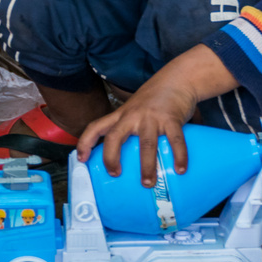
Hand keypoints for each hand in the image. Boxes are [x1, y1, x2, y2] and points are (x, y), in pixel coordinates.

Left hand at [76, 44, 238, 187]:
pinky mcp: (172, 119)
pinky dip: (179, 156)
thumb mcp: (135, 109)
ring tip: (148, 182)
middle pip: (115, 137)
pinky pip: (175, 140)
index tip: (82, 159)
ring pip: (146, 144)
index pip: (96, 127)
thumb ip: (131, 127)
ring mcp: (152, 117)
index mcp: (121, 115)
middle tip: (115, 174)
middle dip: (111, 158)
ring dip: (147, 166)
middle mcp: (133, 116)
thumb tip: (133, 157)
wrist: (178, 78)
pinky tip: (180, 169)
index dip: (85, 143)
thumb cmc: (156, 98)